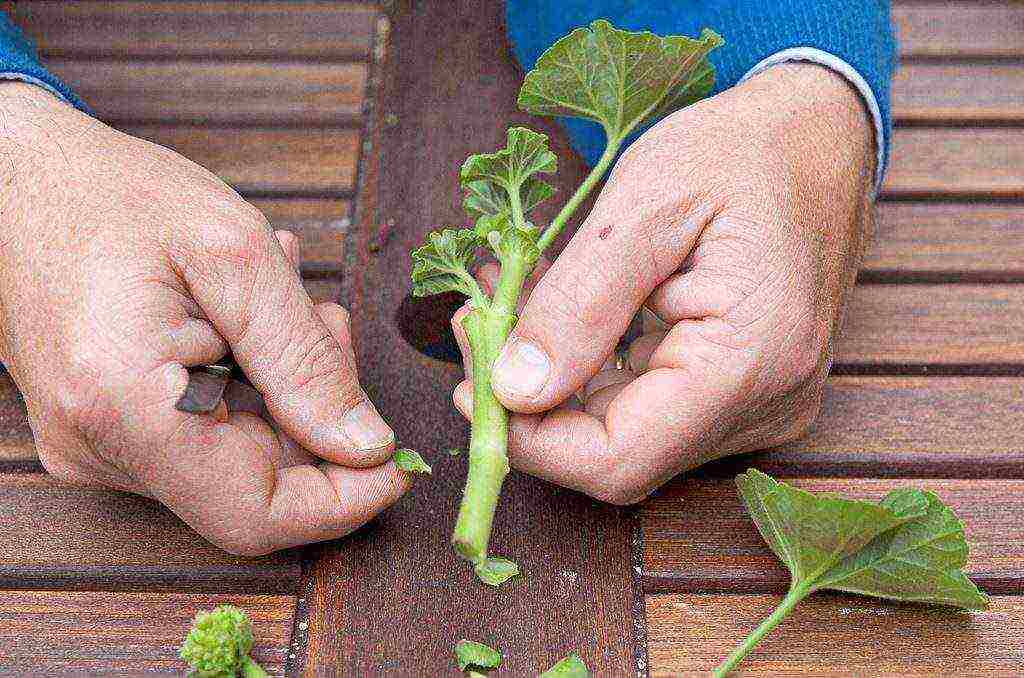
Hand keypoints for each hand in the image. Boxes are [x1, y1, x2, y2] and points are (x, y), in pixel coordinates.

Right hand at [0, 82, 408, 554]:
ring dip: (286, 388)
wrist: (16, 177)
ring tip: (280, 300)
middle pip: (255, 482)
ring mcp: (95, 443)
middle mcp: (99, 447)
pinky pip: (204, 432)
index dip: (342, 501)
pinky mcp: (104, 428)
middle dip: (318, 415)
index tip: (396, 459)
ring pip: (237, 456)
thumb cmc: (116, 196)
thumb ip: (305, 361)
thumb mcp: (237, 258)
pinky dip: (249, 381)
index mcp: (125, 406)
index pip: (255, 515)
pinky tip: (244, 316)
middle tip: (325, 321)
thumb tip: (366, 446)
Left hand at [452, 64, 873, 503]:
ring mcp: (757, 405)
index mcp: (751, 360)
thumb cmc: (740, 152)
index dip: (531, 440)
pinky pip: (646, 404)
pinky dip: (590, 365)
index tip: (472, 383)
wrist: (815, 138)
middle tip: (478, 324)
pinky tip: (554, 309)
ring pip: (623, 430)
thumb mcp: (646, 204)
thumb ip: (578, 304)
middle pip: (616, 452)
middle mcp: (765, 404)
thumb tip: (513, 391)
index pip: (618, 460)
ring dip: (554, 376)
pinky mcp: (740, 392)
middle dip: (532, 399)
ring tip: (507, 298)